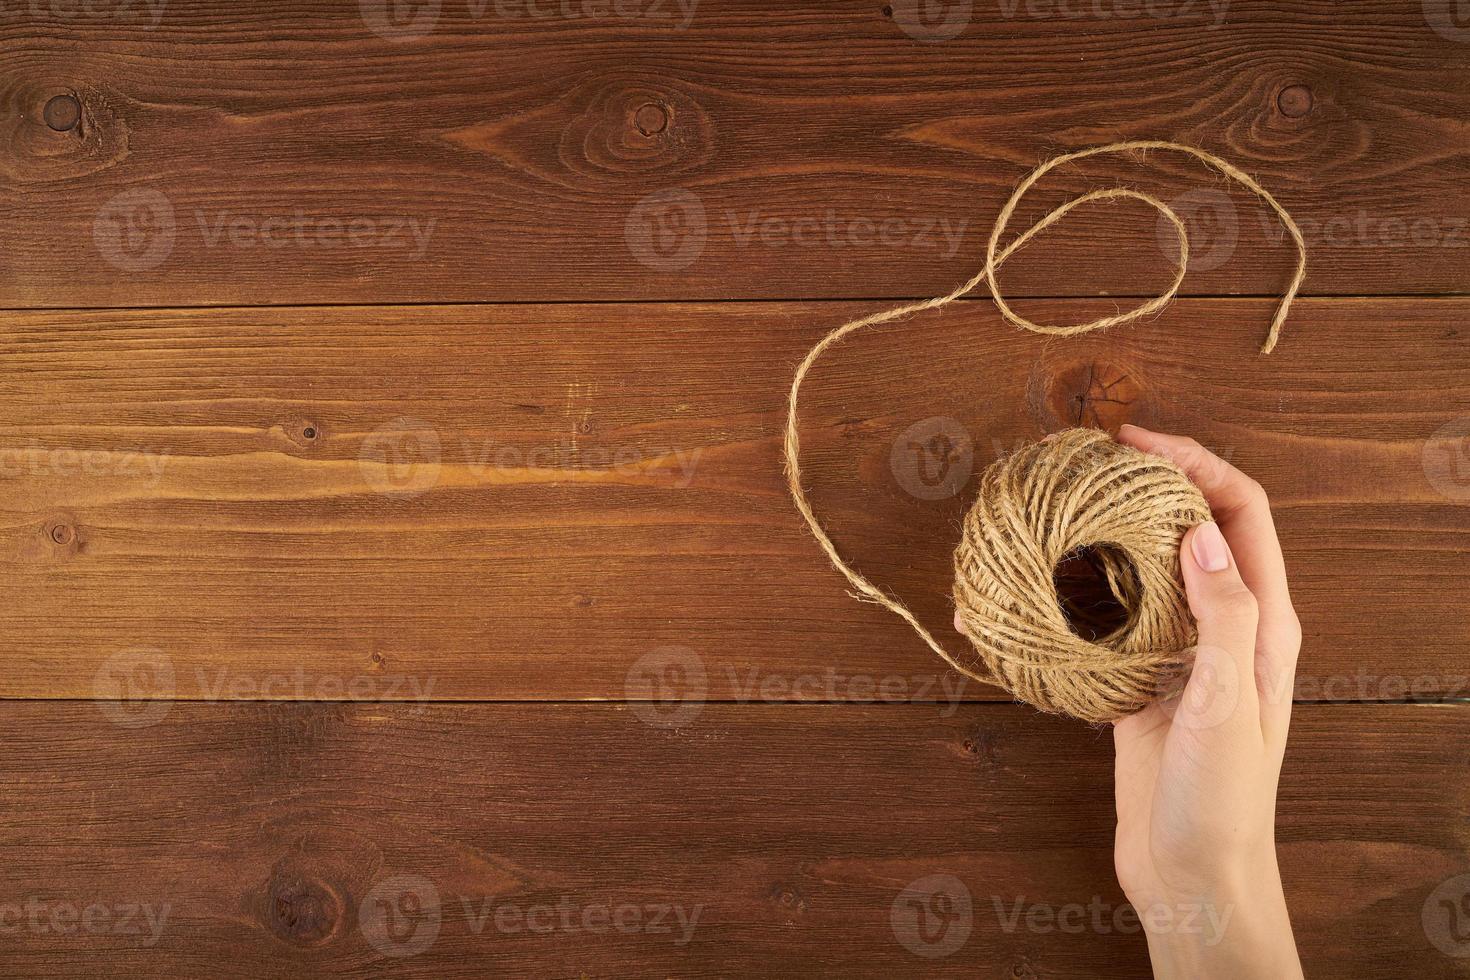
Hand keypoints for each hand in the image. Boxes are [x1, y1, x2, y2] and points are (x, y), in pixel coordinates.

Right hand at [1111, 424, 1303, 978]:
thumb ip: (1222, 614)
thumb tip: (1199, 530)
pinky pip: (1108, 620)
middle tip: (1086, 465)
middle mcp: (1224, 626)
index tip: (1135, 441)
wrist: (1192, 875)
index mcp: (1262, 622)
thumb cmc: (1222, 800)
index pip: (1241, 512)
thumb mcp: (1226, 703)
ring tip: (1056, 512)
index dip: (1196, 463)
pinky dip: (1076, 595)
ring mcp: (1179, 652)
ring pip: (1145, 569)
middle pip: (1190, 528)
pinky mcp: (1139, 681)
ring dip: (1105, 536)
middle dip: (1145, 486)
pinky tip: (1035, 590)